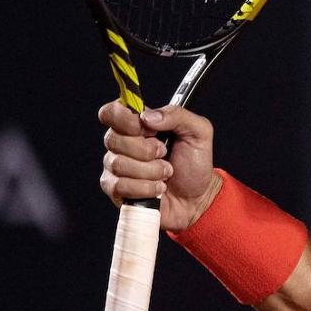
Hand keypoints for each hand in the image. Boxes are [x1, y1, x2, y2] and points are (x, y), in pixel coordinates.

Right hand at [97, 101, 222, 230]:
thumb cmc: (194, 163)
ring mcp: (116, 166)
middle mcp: (122, 143)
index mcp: (138, 124)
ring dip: (150, 171)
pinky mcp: (116, 190)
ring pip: (118, 164)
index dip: (125, 119)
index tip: (148, 129)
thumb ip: (177, 115)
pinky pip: (120, 185)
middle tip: (165, 153)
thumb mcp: (198, 132)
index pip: (111, 112)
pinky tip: (158, 187)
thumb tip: (147, 117)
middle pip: (113, 139)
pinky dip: (145, 188)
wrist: (196, 198)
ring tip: (166, 173)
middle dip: (146, 150)